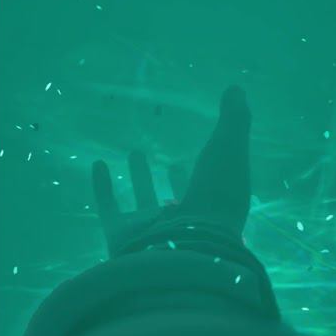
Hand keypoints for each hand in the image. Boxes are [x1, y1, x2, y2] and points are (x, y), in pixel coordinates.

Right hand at [91, 85, 251, 254]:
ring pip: (145, 200)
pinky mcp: (122, 236)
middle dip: (178, 177)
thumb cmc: (214, 197)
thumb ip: (235, 120)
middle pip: (181, 195)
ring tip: (136, 152)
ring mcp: (153, 229)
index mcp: (215, 205)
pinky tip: (98, 164)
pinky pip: (109, 207)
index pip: (213, 182)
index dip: (212, 164)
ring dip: (142, 177)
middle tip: (173, 160)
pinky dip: (102, 186)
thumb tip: (237, 89)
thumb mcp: (229, 149)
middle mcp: (185, 219)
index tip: (210, 146)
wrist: (182, 246)